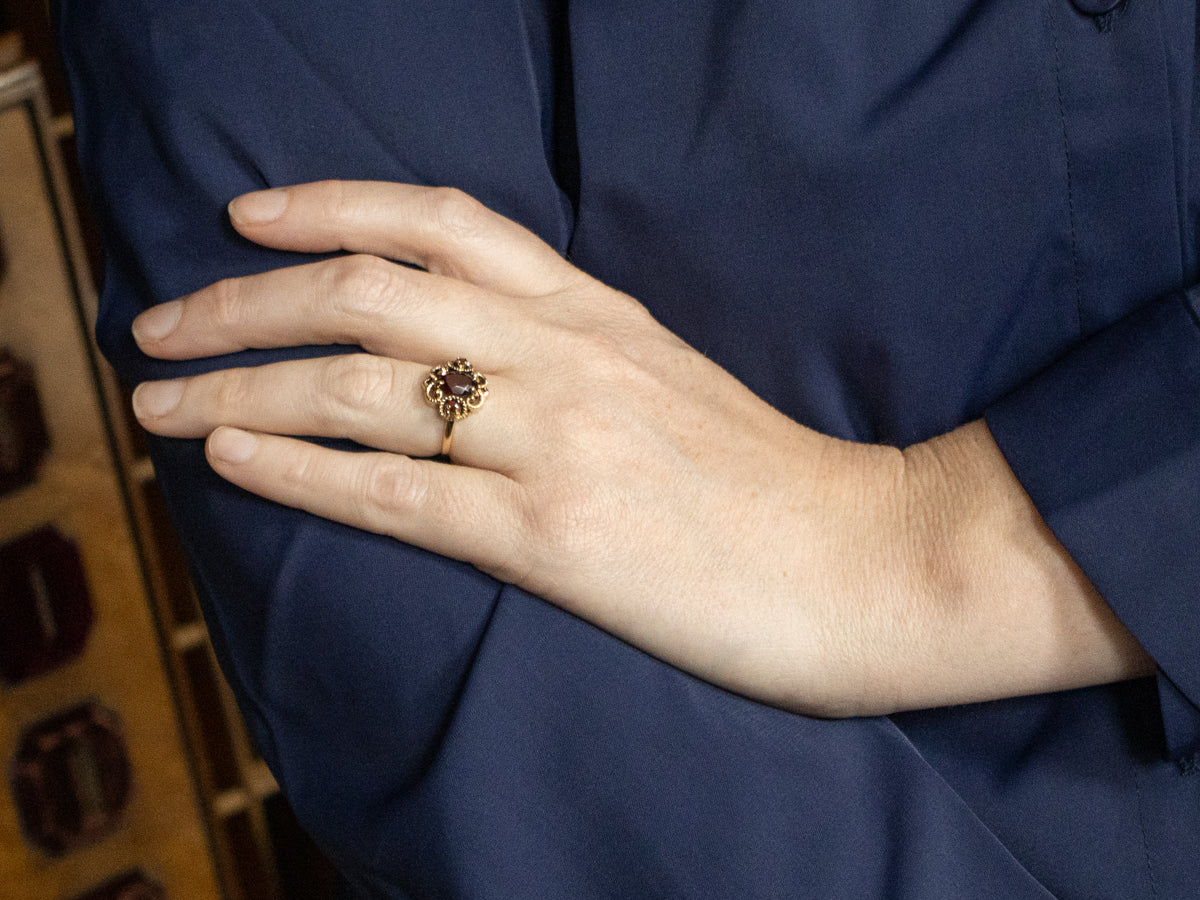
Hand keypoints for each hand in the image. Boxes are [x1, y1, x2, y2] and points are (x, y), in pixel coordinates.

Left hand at [130, 181, 1151, 715]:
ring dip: (241, 389)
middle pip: (371, 293)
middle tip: (163, 322)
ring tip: (159, 403)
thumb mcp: (668, 378)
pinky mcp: (555, 538)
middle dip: (244, 300)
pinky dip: (296, 473)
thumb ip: (575, 352)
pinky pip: (395, 493)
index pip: (442, 223)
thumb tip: (476, 355)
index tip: (248, 216)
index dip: (329, 206)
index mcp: (596, 313)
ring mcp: (558, 441)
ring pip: (362, 389)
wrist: (868, 557)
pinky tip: (229, 461)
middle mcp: (566, 356)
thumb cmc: (772, 480)